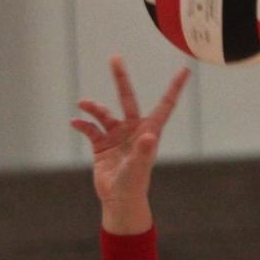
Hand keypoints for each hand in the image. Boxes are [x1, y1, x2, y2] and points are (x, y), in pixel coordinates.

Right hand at [71, 58, 189, 233]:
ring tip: (83, 104)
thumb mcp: (138, 168)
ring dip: (93, 108)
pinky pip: (90, 128)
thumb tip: (149, 137)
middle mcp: (133, 129)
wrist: (118, 201)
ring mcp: (116, 135)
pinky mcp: (101, 144)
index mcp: (149, 131)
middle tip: (115, 58)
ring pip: (104, 113)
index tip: (184, 70)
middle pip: (127, 98)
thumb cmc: (134, 185)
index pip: (164, 104)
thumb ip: (143, 152)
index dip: (174, 87)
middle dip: (121, 78)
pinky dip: (82, 124)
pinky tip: (75, 122)